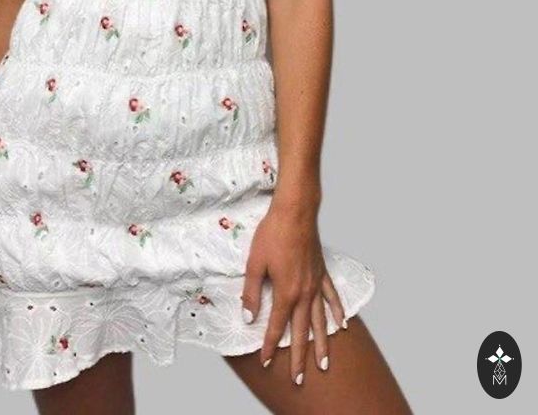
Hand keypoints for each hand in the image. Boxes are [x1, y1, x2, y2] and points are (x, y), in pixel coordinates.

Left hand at [241, 200, 346, 384]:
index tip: (266, 362)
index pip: (276, 326)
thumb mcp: (254, 263)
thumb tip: (248, 317)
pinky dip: (337, 312)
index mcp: (286, 292)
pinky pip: (332, 297)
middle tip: (300, 379)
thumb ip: (252, 293)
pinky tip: (342, 324)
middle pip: (302, 331)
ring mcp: (316, 283)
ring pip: (320, 320)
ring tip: (324, 364)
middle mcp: (304, 293)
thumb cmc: (272, 234)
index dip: (270, 345)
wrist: (295, 212)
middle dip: (300, 357)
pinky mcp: (322, 272)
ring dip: (322, 343)